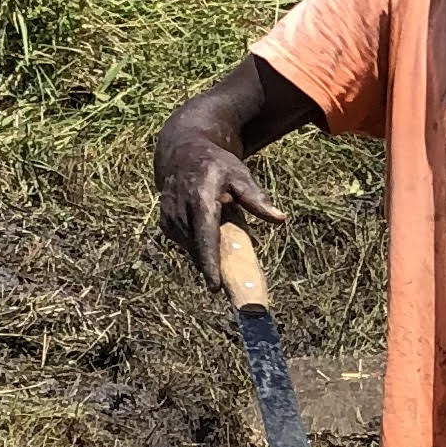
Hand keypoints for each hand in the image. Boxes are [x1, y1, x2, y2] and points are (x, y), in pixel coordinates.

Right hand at [156, 137, 281, 286]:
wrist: (183, 155)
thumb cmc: (217, 165)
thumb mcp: (240, 175)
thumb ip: (257, 198)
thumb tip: (280, 219)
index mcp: (201, 199)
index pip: (206, 237)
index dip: (210, 264)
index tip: (215, 287)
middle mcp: (180, 210)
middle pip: (198, 249)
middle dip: (214, 270)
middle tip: (235, 291)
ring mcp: (169, 218)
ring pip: (191, 250)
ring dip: (207, 257)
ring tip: (223, 252)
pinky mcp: (165, 224)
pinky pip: (186, 245)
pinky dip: (199, 248)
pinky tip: (210, 239)